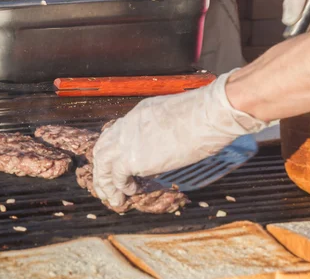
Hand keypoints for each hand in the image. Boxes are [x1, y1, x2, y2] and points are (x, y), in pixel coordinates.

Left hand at [92, 70, 266, 206]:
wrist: (207, 115)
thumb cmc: (204, 114)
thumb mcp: (176, 117)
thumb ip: (163, 129)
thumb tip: (167, 143)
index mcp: (139, 113)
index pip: (116, 132)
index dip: (114, 150)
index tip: (116, 164)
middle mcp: (127, 126)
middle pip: (103, 147)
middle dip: (102, 167)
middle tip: (106, 184)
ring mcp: (127, 141)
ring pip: (102, 162)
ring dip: (105, 181)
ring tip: (112, 196)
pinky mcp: (132, 158)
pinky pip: (116, 176)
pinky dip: (119, 186)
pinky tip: (130, 192)